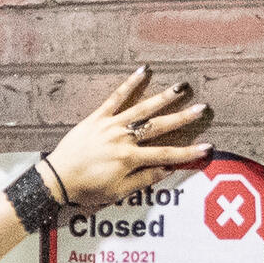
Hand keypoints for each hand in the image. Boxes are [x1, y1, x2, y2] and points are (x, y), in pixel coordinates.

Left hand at [43, 67, 212, 210]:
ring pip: (142, 109)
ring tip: (182, 87)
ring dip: (163, 98)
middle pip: (158, 126)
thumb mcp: (117, 191)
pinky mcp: (97, 117)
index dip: (188, 152)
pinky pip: (115, 98)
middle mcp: (123, 139)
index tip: (207, 147)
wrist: (56, 178)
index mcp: (130, 159)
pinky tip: (143, 70)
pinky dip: (129, 84)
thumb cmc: (86, 189)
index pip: (166, 154)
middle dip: (182, 118)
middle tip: (202, 108)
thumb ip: (143, 179)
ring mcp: (110, 125)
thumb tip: (168, 169)